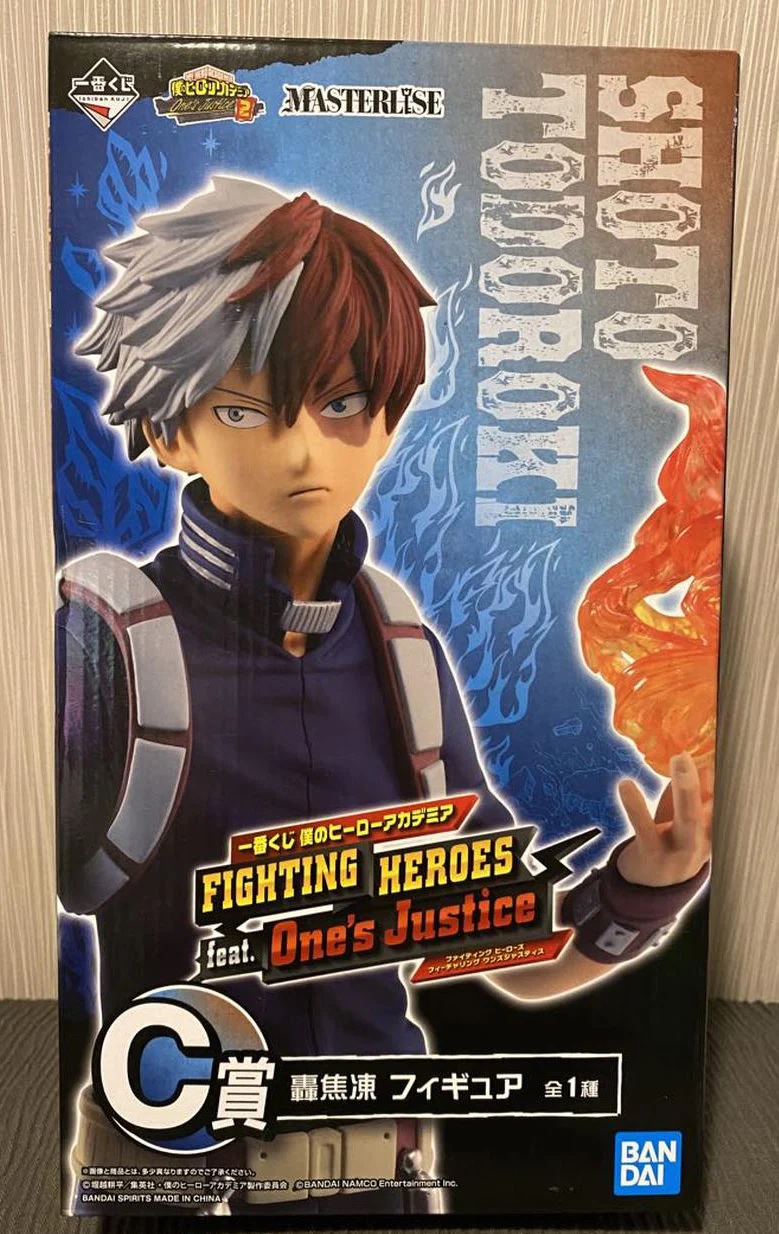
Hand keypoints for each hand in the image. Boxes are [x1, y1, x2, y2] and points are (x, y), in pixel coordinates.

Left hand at [615, 753, 712, 886]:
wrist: (649, 891)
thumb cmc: (669, 846)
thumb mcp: (683, 821)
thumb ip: (693, 795)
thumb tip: (700, 761)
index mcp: (710, 831)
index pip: (721, 801)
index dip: (719, 777)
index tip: (716, 750)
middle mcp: (700, 842)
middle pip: (711, 811)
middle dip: (708, 780)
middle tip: (698, 753)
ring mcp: (679, 851)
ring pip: (688, 820)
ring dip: (687, 790)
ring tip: (680, 760)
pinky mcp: (652, 856)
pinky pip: (645, 830)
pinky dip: (636, 806)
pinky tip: (626, 784)